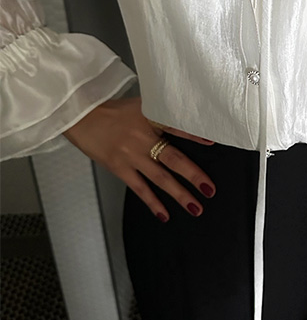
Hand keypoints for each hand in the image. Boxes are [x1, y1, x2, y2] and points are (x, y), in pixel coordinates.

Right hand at [61, 95, 216, 222]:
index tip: (213, 143)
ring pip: (160, 177)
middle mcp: (142, 136)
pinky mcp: (119, 167)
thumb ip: (160, 115)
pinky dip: (153, 202)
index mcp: (150, 117)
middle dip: (193, 175)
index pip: (176, 125)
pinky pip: (140, 188)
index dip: (195, 135)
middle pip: (173, 158)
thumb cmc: (111, 111)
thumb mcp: (139, 105)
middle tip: (209, 189)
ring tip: (195, 207)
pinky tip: (164, 214)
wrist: (80, 116)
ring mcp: (131, 154)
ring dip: (179, 194)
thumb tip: (184, 123)